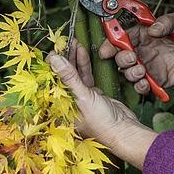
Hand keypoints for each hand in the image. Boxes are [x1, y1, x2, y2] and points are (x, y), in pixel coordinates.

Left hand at [46, 41, 157, 169]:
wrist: (124, 130)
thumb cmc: (101, 122)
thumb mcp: (83, 97)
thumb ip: (69, 77)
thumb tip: (53, 59)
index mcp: (58, 108)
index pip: (49, 83)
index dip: (51, 66)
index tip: (52, 50)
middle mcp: (66, 103)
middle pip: (61, 76)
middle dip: (63, 59)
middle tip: (64, 42)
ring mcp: (79, 98)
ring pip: (73, 74)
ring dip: (73, 58)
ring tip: (73, 42)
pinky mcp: (91, 94)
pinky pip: (84, 76)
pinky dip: (82, 64)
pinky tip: (81, 52)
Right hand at [99, 11, 173, 98]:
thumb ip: (169, 21)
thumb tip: (153, 29)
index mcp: (147, 33)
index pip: (124, 36)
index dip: (113, 41)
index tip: (108, 48)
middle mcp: (145, 49)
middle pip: (122, 55)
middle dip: (120, 58)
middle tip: (131, 58)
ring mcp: (150, 65)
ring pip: (129, 71)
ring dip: (129, 72)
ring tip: (141, 70)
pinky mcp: (158, 80)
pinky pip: (143, 85)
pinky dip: (140, 86)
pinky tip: (146, 83)